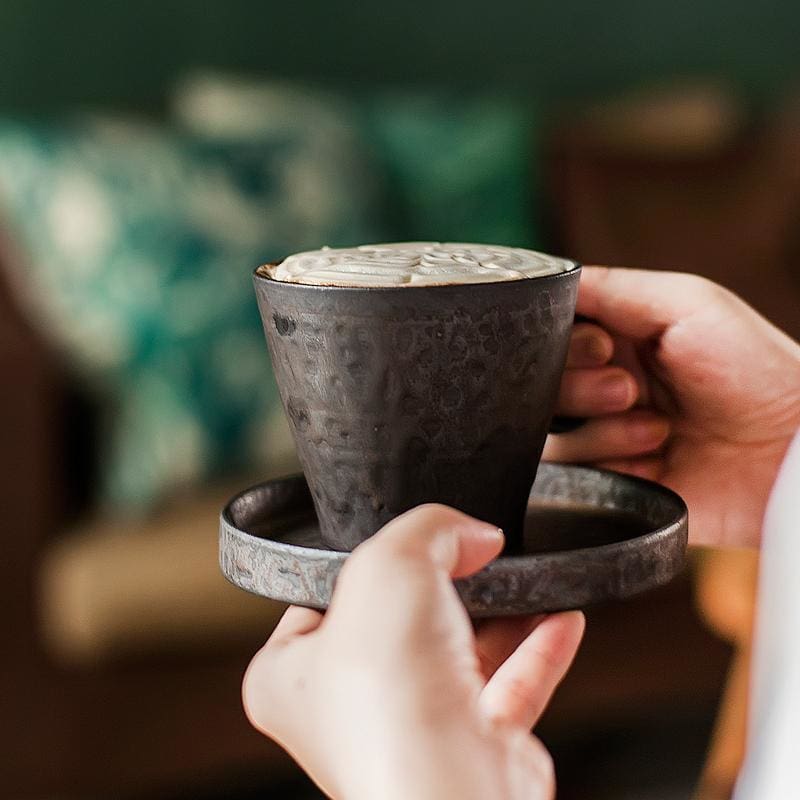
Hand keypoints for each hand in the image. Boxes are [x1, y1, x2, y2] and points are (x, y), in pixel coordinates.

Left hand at [243, 505, 583, 799]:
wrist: (453, 797)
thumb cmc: (390, 699)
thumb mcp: (388, 564)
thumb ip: (428, 529)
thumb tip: (471, 535)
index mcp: (293, 674)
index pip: (323, 598)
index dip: (366, 562)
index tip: (407, 543)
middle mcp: (349, 708)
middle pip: (401, 619)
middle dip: (447, 583)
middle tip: (472, 552)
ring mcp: (413, 729)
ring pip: (461, 652)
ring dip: (503, 612)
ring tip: (526, 577)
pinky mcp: (472, 749)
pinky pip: (510, 686)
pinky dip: (537, 650)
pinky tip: (560, 618)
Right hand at [545, 267, 799, 546]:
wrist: (788, 456)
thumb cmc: (754, 371)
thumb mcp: (685, 303)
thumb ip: (611, 288)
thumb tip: (547, 279)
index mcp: (619, 340)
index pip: (551, 336)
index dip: (568, 344)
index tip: (605, 348)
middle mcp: (604, 387)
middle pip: (540, 387)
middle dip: (585, 389)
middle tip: (631, 391)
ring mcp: (605, 439)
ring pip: (548, 436)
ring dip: (602, 432)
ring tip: (656, 431)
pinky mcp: (610, 486)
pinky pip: (568, 480)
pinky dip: (608, 470)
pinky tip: (652, 465)